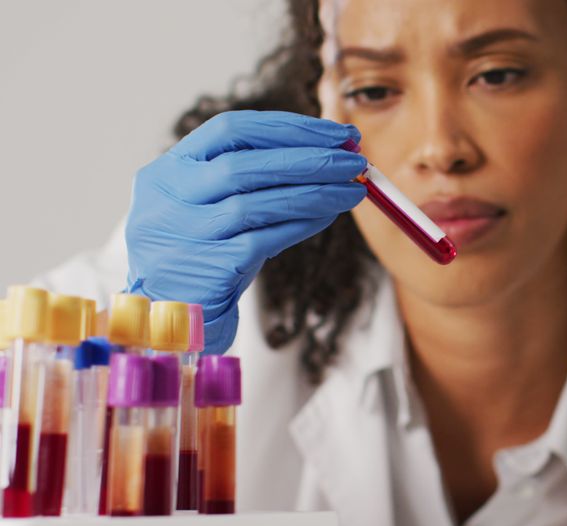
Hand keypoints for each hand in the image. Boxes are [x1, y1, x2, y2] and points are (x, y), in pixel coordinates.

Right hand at [126, 110, 366, 352]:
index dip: (289, 128)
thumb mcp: (209, 203)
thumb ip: (250, 174)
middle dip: (310, 158)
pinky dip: (303, 224)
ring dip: (316, 192)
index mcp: (169, 169)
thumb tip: (327, 150)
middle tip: (356, 160)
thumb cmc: (203, 249)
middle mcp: (171, 197)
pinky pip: (266, 240)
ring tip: (354, 189)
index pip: (231, 130)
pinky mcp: (210, 268)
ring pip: (259, 203)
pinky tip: (329, 216)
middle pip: (247, 164)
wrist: (170, 314)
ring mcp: (187, 233)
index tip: (337, 133)